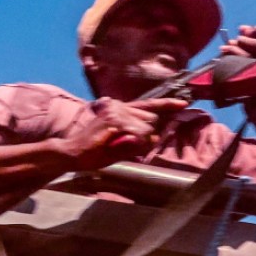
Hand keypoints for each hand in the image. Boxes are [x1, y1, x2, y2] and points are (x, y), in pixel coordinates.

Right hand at [60, 96, 188, 170]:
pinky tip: (116, 145)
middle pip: (152, 119)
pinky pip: (139, 134)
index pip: (148, 104)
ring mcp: (117, 111)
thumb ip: (137, 139)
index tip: (183, 103)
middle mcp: (119, 106)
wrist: (72, 153)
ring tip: (118, 144)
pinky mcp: (114, 120)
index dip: (167, 104)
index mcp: (121, 109)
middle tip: (127, 145)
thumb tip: (154, 136)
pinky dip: (134, 143)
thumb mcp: (121, 145)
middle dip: (147, 134)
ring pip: (147, 126)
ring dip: (140, 140)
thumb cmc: (95, 151)